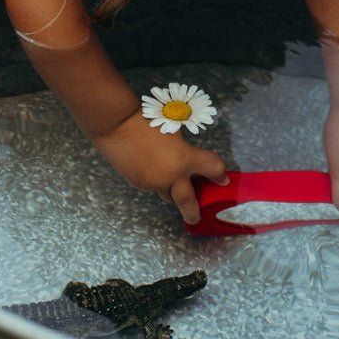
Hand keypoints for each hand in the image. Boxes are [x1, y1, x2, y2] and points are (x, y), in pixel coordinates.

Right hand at [91, 110, 227, 223]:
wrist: (117, 125)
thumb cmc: (147, 120)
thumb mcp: (174, 132)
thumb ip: (184, 150)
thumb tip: (188, 160)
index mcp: (185, 159)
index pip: (212, 169)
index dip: (219, 174)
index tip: (222, 179)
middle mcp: (171, 176)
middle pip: (188, 202)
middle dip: (194, 212)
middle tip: (196, 218)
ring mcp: (153, 183)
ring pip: (167, 195)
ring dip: (173, 193)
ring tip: (173, 185)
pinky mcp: (138, 183)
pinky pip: (152, 187)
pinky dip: (155, 181)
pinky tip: (151, 169)